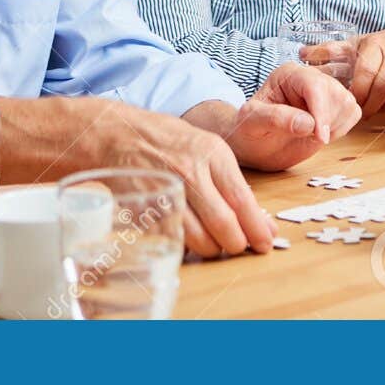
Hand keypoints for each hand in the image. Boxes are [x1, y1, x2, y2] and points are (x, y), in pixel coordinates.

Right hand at [75, 100, 277, 257]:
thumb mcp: (208, 149)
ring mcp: (166, 192)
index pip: (242, 200)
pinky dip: (185, 248)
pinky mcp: (146, 210)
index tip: (264, 243)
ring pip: (200, 239)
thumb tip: (263, 223)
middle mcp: (190, 173)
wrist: (120, 135)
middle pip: (224, 225)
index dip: (256, 228)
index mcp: (212, 154)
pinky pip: (174, 241)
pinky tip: (189, 241)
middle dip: (236, 244)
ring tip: (214, 243)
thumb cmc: (169, 142)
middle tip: (239, 246)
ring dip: (212, 249)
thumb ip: (234, 185)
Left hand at [225, 64, 361, 171]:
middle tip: (309, 138)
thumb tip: (307, 123)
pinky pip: (353, 113)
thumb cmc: (249, 132)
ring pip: (348, 102)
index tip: (319, 137)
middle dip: (327, 120)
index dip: (321, 111)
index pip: (314, 85)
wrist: (256, 146)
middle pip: (336, 92)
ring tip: (311, 136)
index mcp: (288, 74)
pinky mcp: (335, 106)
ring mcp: (324, 91)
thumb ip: (276, 119)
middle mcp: (309, 78)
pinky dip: (342, 128)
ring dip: (335, 125)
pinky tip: (322, 135)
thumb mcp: (252, 124)